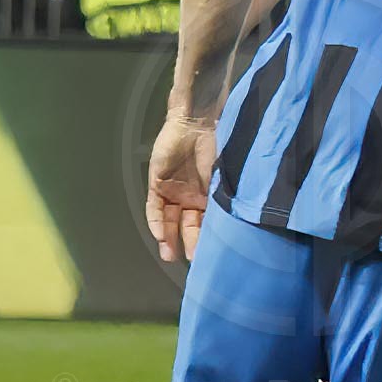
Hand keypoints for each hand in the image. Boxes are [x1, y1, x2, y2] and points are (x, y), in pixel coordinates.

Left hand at [145, 111, 217, 262]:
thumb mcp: (222, 177)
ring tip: (170, 254)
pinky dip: (156, 221)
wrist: (197, 122)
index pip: (204, 224)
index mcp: (208, 198)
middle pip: (186, 226)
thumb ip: (220, 199)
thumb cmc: (215, 146)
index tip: (208, 255)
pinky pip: (154, 207)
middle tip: (191, 259)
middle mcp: (190, 198)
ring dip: (168, 238)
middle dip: (188, 243)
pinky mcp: (157, 183)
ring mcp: (173, 191)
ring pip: (169, 220)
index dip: (205, 240)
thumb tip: (227, 225)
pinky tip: (159, 234)